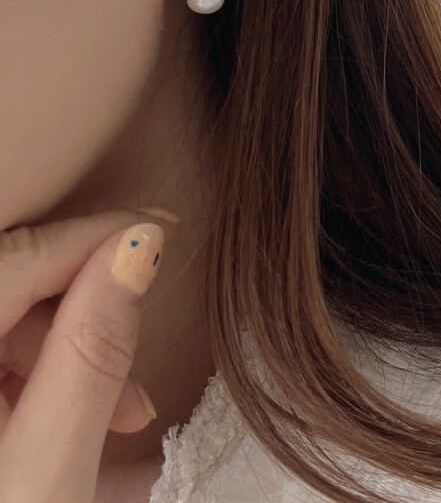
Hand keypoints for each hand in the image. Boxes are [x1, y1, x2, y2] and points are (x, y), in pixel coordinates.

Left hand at [0, 209, 178, 500]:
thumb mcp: (44, 476)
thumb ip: (92, 357)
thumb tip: (138, 250)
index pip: (22, 256)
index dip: (100, 233)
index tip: (162, 227)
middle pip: (7, 286)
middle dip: (87, 313)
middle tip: (143, 362)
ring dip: (62, 352)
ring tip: (118, 413)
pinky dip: (25, 377)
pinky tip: (57, 418)